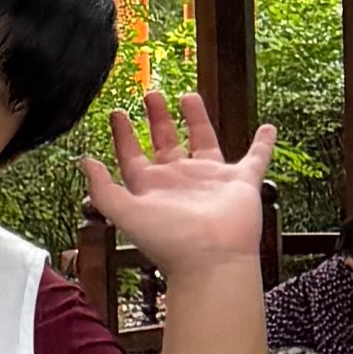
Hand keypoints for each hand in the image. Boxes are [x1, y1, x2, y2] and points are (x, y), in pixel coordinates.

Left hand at [83, 82, 275, 288]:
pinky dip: (263, 144)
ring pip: (203, 141)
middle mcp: (179, 179)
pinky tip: (268, 128)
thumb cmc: (168, 241)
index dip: (123, 134)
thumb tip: (84, 161)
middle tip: (150, 93)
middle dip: (157, 118)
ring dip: (196, 118)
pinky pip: (255, 158)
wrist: (210, 260)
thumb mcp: (125, 212)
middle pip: (166, 141)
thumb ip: (102, 188)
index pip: (132, 154)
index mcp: (151, 186)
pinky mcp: (241, 183)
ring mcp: (210, 180)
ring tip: (188, 96)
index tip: (116, 113)